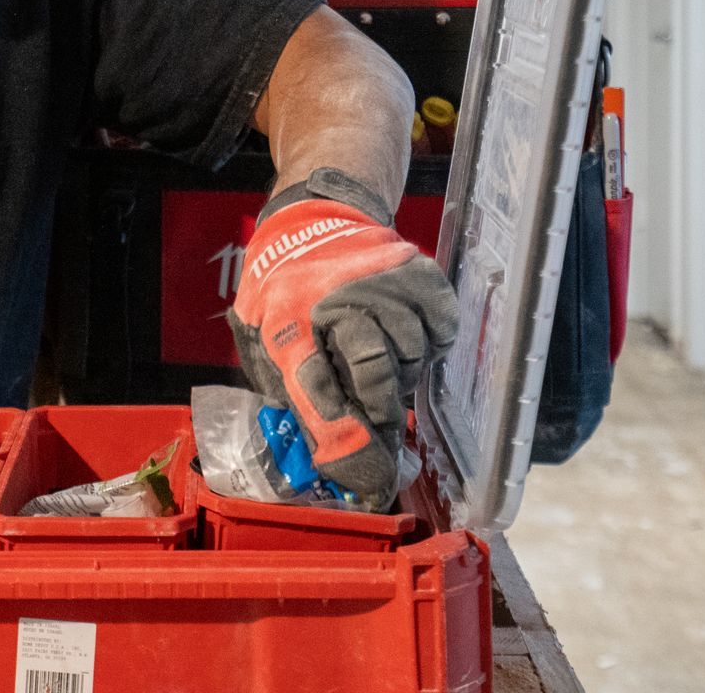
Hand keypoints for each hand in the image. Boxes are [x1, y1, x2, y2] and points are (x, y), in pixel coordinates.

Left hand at [228, 169, 458, 508]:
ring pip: (411, 356)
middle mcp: (335, 295)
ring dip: (400, 372)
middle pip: (375, 371)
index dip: (341, 437)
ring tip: (379, 357)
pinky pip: (439, 333)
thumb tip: (336, 463)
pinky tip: (403, 335)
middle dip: (378, 408)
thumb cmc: (285, 298)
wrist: (312, 225)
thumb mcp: (265, 346)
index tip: (366, 479)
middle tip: (377, 418)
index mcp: (284, 318)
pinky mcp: (418, 273)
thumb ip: (293, 399)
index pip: (313, 385)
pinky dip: (428, 345)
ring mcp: (381, 281)